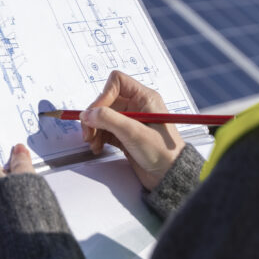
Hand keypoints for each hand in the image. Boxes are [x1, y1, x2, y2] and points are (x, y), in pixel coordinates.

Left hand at [0, 129, 35, 200]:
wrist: (14, 236)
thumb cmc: (17, 201)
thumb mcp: (24, 175)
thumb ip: (22, 161)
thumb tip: (19, 148)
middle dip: (3, 154)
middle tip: (18, 146)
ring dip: (7, 172)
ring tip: (25, 167)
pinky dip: (9, 186)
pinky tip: (22, 186)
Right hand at [80, 70, 184, 190]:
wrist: (169, 176)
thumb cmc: (163, 153)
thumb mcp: (134, 133)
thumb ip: (109, 120)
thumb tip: (89, 113)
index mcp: (144, 98)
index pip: (117, 82)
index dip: (104, 96)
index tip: (96, 113)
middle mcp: (137, 106)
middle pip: (106, 101)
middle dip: (95, 116)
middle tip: (89, 132)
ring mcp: (130, 121)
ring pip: (103, 116)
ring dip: (94, 128)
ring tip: (93, 143)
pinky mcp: (125, 134)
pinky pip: (105, 129)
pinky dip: (98, 137)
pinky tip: (98, 147)